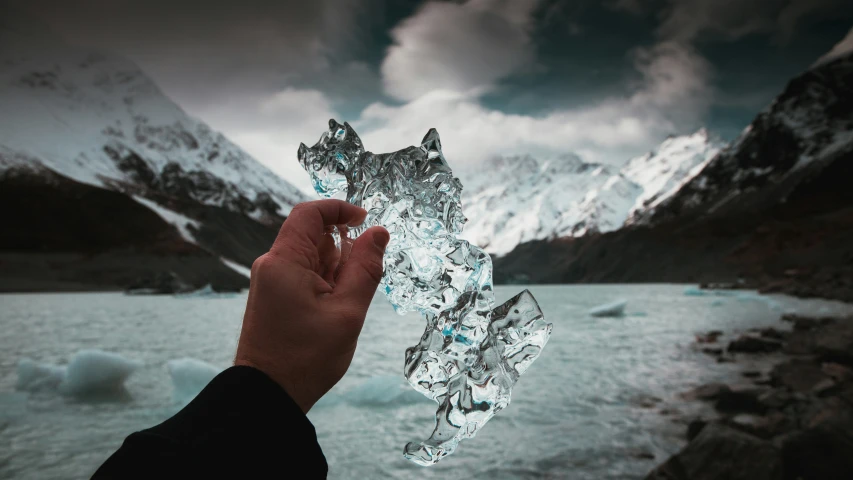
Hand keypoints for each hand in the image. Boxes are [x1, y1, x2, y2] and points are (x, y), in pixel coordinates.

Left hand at [235, 199, 388, 412]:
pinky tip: (333, 310)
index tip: (365, 220)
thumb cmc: (305, 358)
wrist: (268, 394)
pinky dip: (325, 283)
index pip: (309, 213)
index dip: (339, 209)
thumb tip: (378, 233)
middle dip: (343, 250)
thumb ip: (365, 268)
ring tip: (343, 306)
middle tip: (358, 283)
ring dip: (336, 270)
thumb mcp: (347, 312)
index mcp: (284, 261)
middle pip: (313, 236)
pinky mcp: (274, 296)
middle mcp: (272, 265)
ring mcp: (271, 281)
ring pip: (312, 257)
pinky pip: (304, 274)